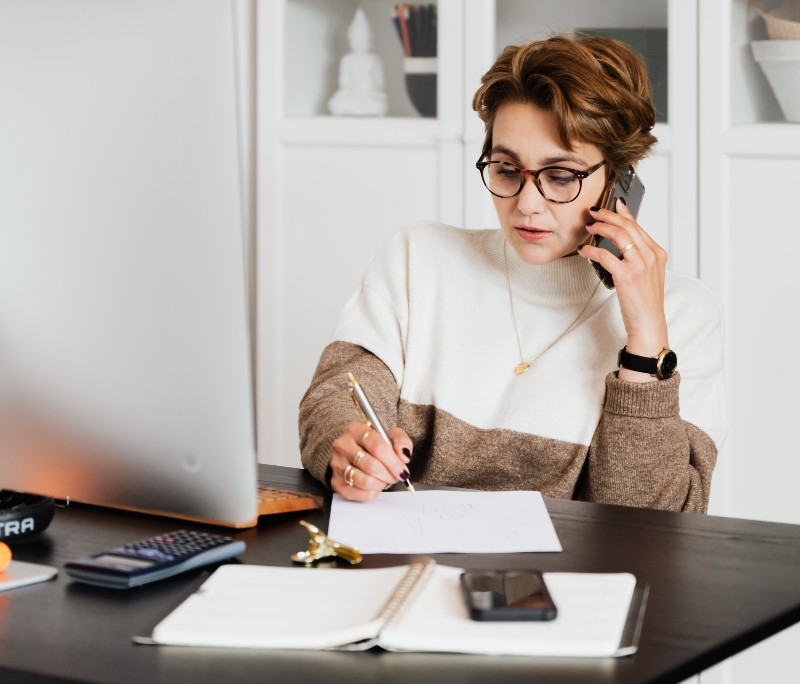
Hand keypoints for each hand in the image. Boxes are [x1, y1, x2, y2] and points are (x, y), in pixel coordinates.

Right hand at [330, 421, 412, 500]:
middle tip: (396, 476)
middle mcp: (342, 445)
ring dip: (381, 483)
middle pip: (371, 465)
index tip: (402, 470)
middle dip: (389, 474)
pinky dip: (372, 492)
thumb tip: (403, 455)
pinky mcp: (336, 481)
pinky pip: (359, 493)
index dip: (393, 462)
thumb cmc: (374, 444)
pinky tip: (375, 485)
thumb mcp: (391, 436)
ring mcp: (337, 464)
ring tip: (385, 479)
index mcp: (356, 429)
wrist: (356, 453)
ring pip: (365, 481)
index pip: (377, 446)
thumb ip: (402, 441)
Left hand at [580, 199, 668, 381]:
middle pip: (627, 225)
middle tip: (594, 212)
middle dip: (608, 215)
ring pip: (618, 235)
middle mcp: (651, 255)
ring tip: (589, 227)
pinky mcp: (626, 275)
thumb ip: (639, 256)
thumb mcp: (648, 274)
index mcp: (657, 253)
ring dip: (600, 227)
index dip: (623, 213)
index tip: (613, 204)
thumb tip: (622, 242)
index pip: (638, 226)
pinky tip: (584, 251)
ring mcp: (640, 264)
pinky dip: (592, 250)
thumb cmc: (645, 301)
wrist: (649, 323)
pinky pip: (605, 255)